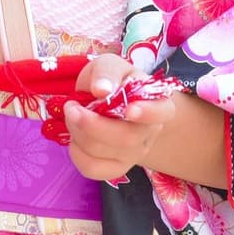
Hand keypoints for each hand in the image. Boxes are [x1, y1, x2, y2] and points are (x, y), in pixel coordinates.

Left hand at [65, 54, 177, 183]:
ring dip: (79, 133)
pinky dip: (77, 153)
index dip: (147, 114)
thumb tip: (101, 90)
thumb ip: (107, 73)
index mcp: (157, 103)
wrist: (110, 104)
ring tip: (72, 114)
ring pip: (105, 154)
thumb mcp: (110, 65)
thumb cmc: (113, 81)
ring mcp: (134, 154)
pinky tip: (75, 136)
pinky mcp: (116, 169)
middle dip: (91, 124)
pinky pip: (94, 169)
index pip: (161, 112)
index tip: (129, 110)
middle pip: (126, 139)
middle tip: (71, 107)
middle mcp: (149, 133)